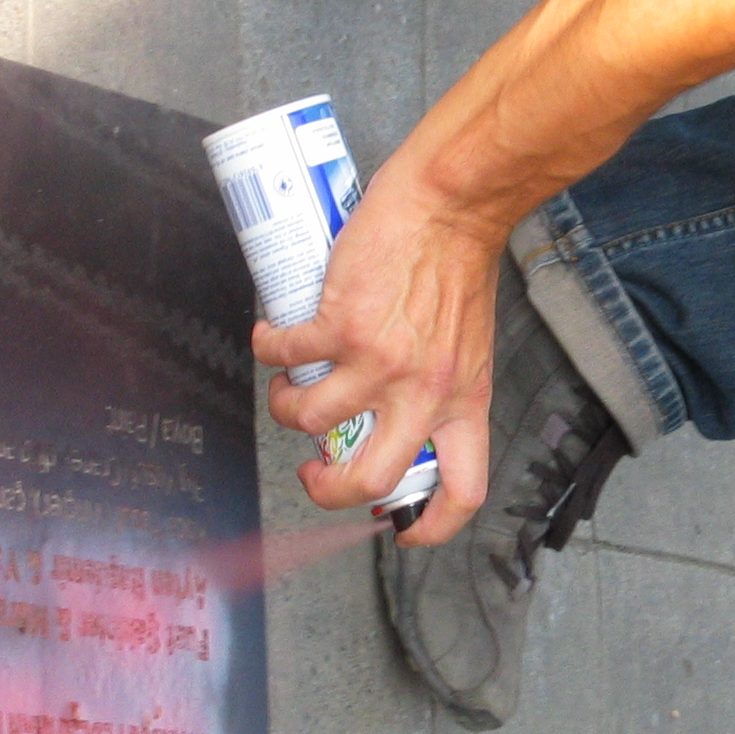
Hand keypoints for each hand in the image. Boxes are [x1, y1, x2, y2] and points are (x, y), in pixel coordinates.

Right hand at [252, 155, 509, 545]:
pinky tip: (270, 337)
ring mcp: (382, 362)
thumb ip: (441, 380)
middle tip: (313, 471)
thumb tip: (398, 404)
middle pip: (373, 479)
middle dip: (329, 490)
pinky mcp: (342, 324)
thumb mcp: (466, 342)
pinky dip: (268, 351)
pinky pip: (287, 357)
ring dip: (287, 409)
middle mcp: (425, 393)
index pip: (462, 489)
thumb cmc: (458, 262)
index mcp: (464, 402)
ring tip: (290, 386)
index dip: (431, 525)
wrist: (452, 203)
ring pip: (311, 419)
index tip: (403, 529)